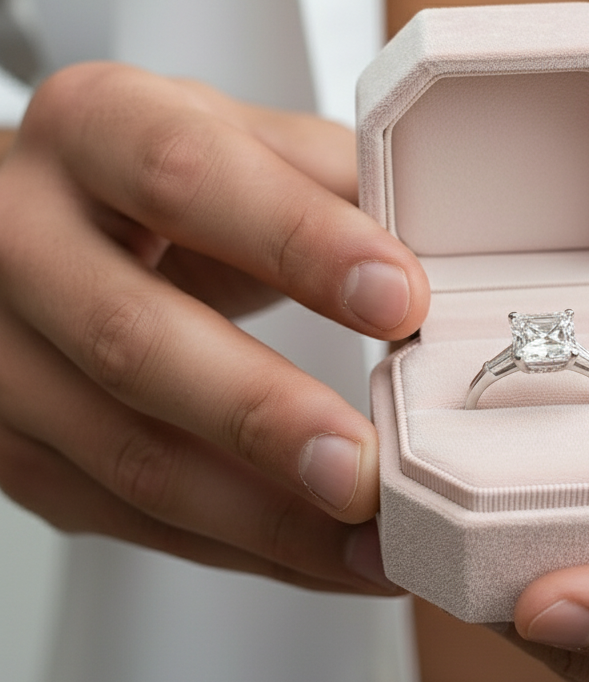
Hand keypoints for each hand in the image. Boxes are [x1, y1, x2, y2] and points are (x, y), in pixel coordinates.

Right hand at [0, 63, 428, 592]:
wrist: (36, 224)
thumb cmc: (151, 183)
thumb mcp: (233, 141)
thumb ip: (330, 182)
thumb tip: (451, 243)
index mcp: (94, 127)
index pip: (188, 178)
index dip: (298, 242)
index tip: (401, 300)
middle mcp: (23, 236)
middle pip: (132, 340)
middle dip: (261, 416)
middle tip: (365, 467)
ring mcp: (2, 351)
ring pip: (127, 455)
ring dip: (263, 518)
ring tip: (372, 543)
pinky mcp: (16, 442)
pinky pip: (131, 515)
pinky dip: (242, 546)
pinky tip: (323, 554)